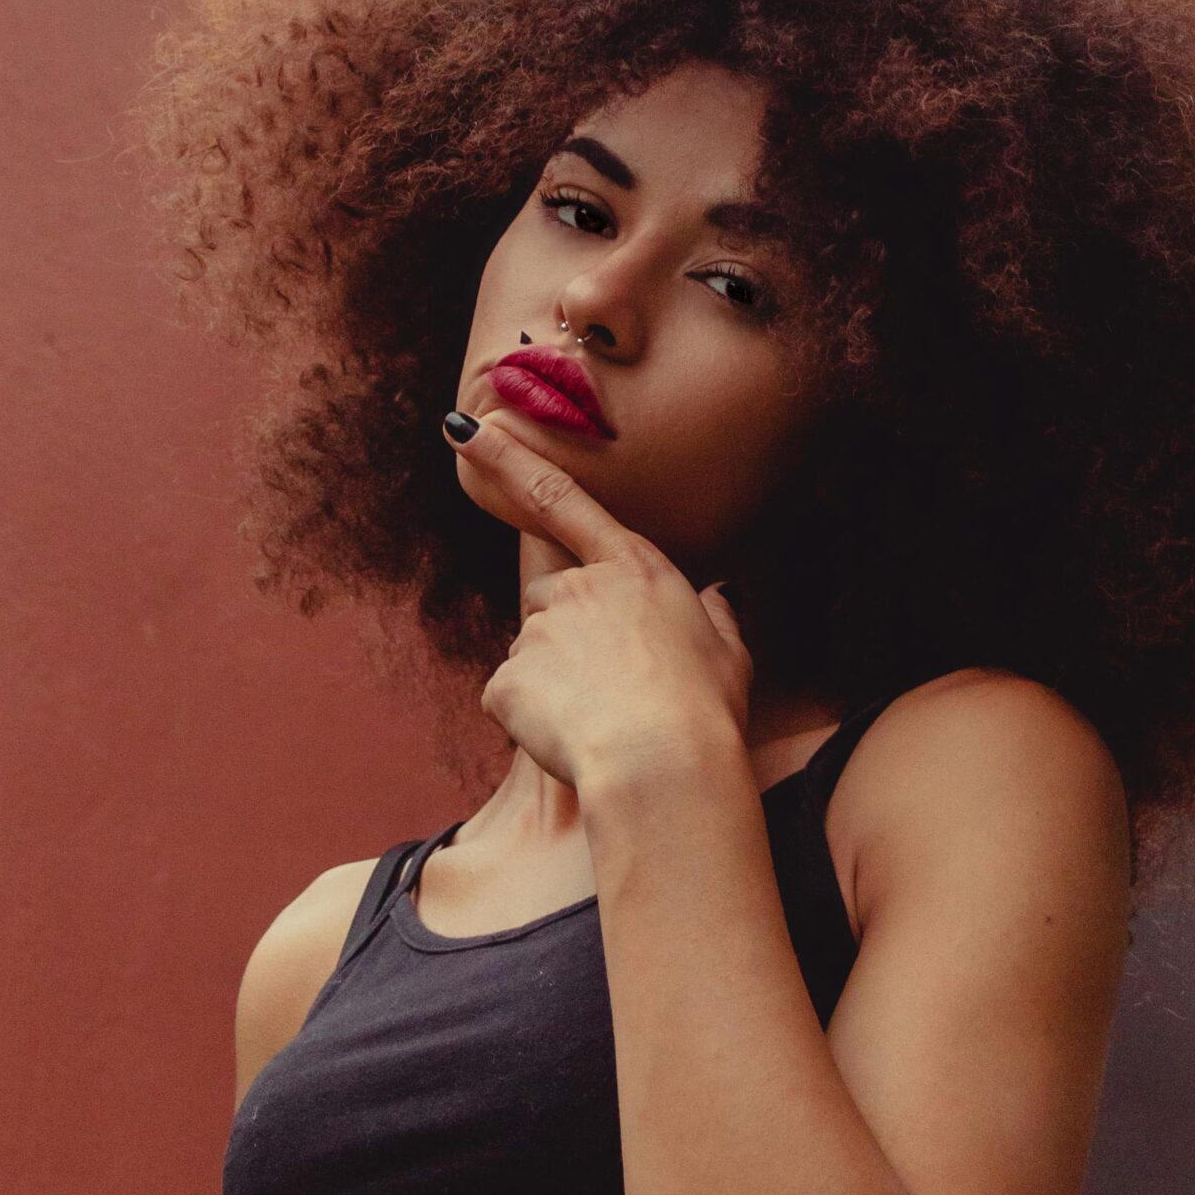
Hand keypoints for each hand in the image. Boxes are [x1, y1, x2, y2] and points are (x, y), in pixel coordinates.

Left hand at [446, 414, 751, 789]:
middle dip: (568, 637)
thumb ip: (716, 617)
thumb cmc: (706, 712)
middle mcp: (578, 587)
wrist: (662, 766)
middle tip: (613, 688)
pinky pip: (511, 703)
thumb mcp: (730, 654)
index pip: (560, 498)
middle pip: (551, 601)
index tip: (465, 429)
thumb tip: (718, 598)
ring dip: (556, 685)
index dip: (507, 459)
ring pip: (533, 657)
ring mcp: (538, 631)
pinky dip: (534, 722)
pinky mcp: (506, 681)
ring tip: (604, 721)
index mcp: (633, 569)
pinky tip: (572, 740)